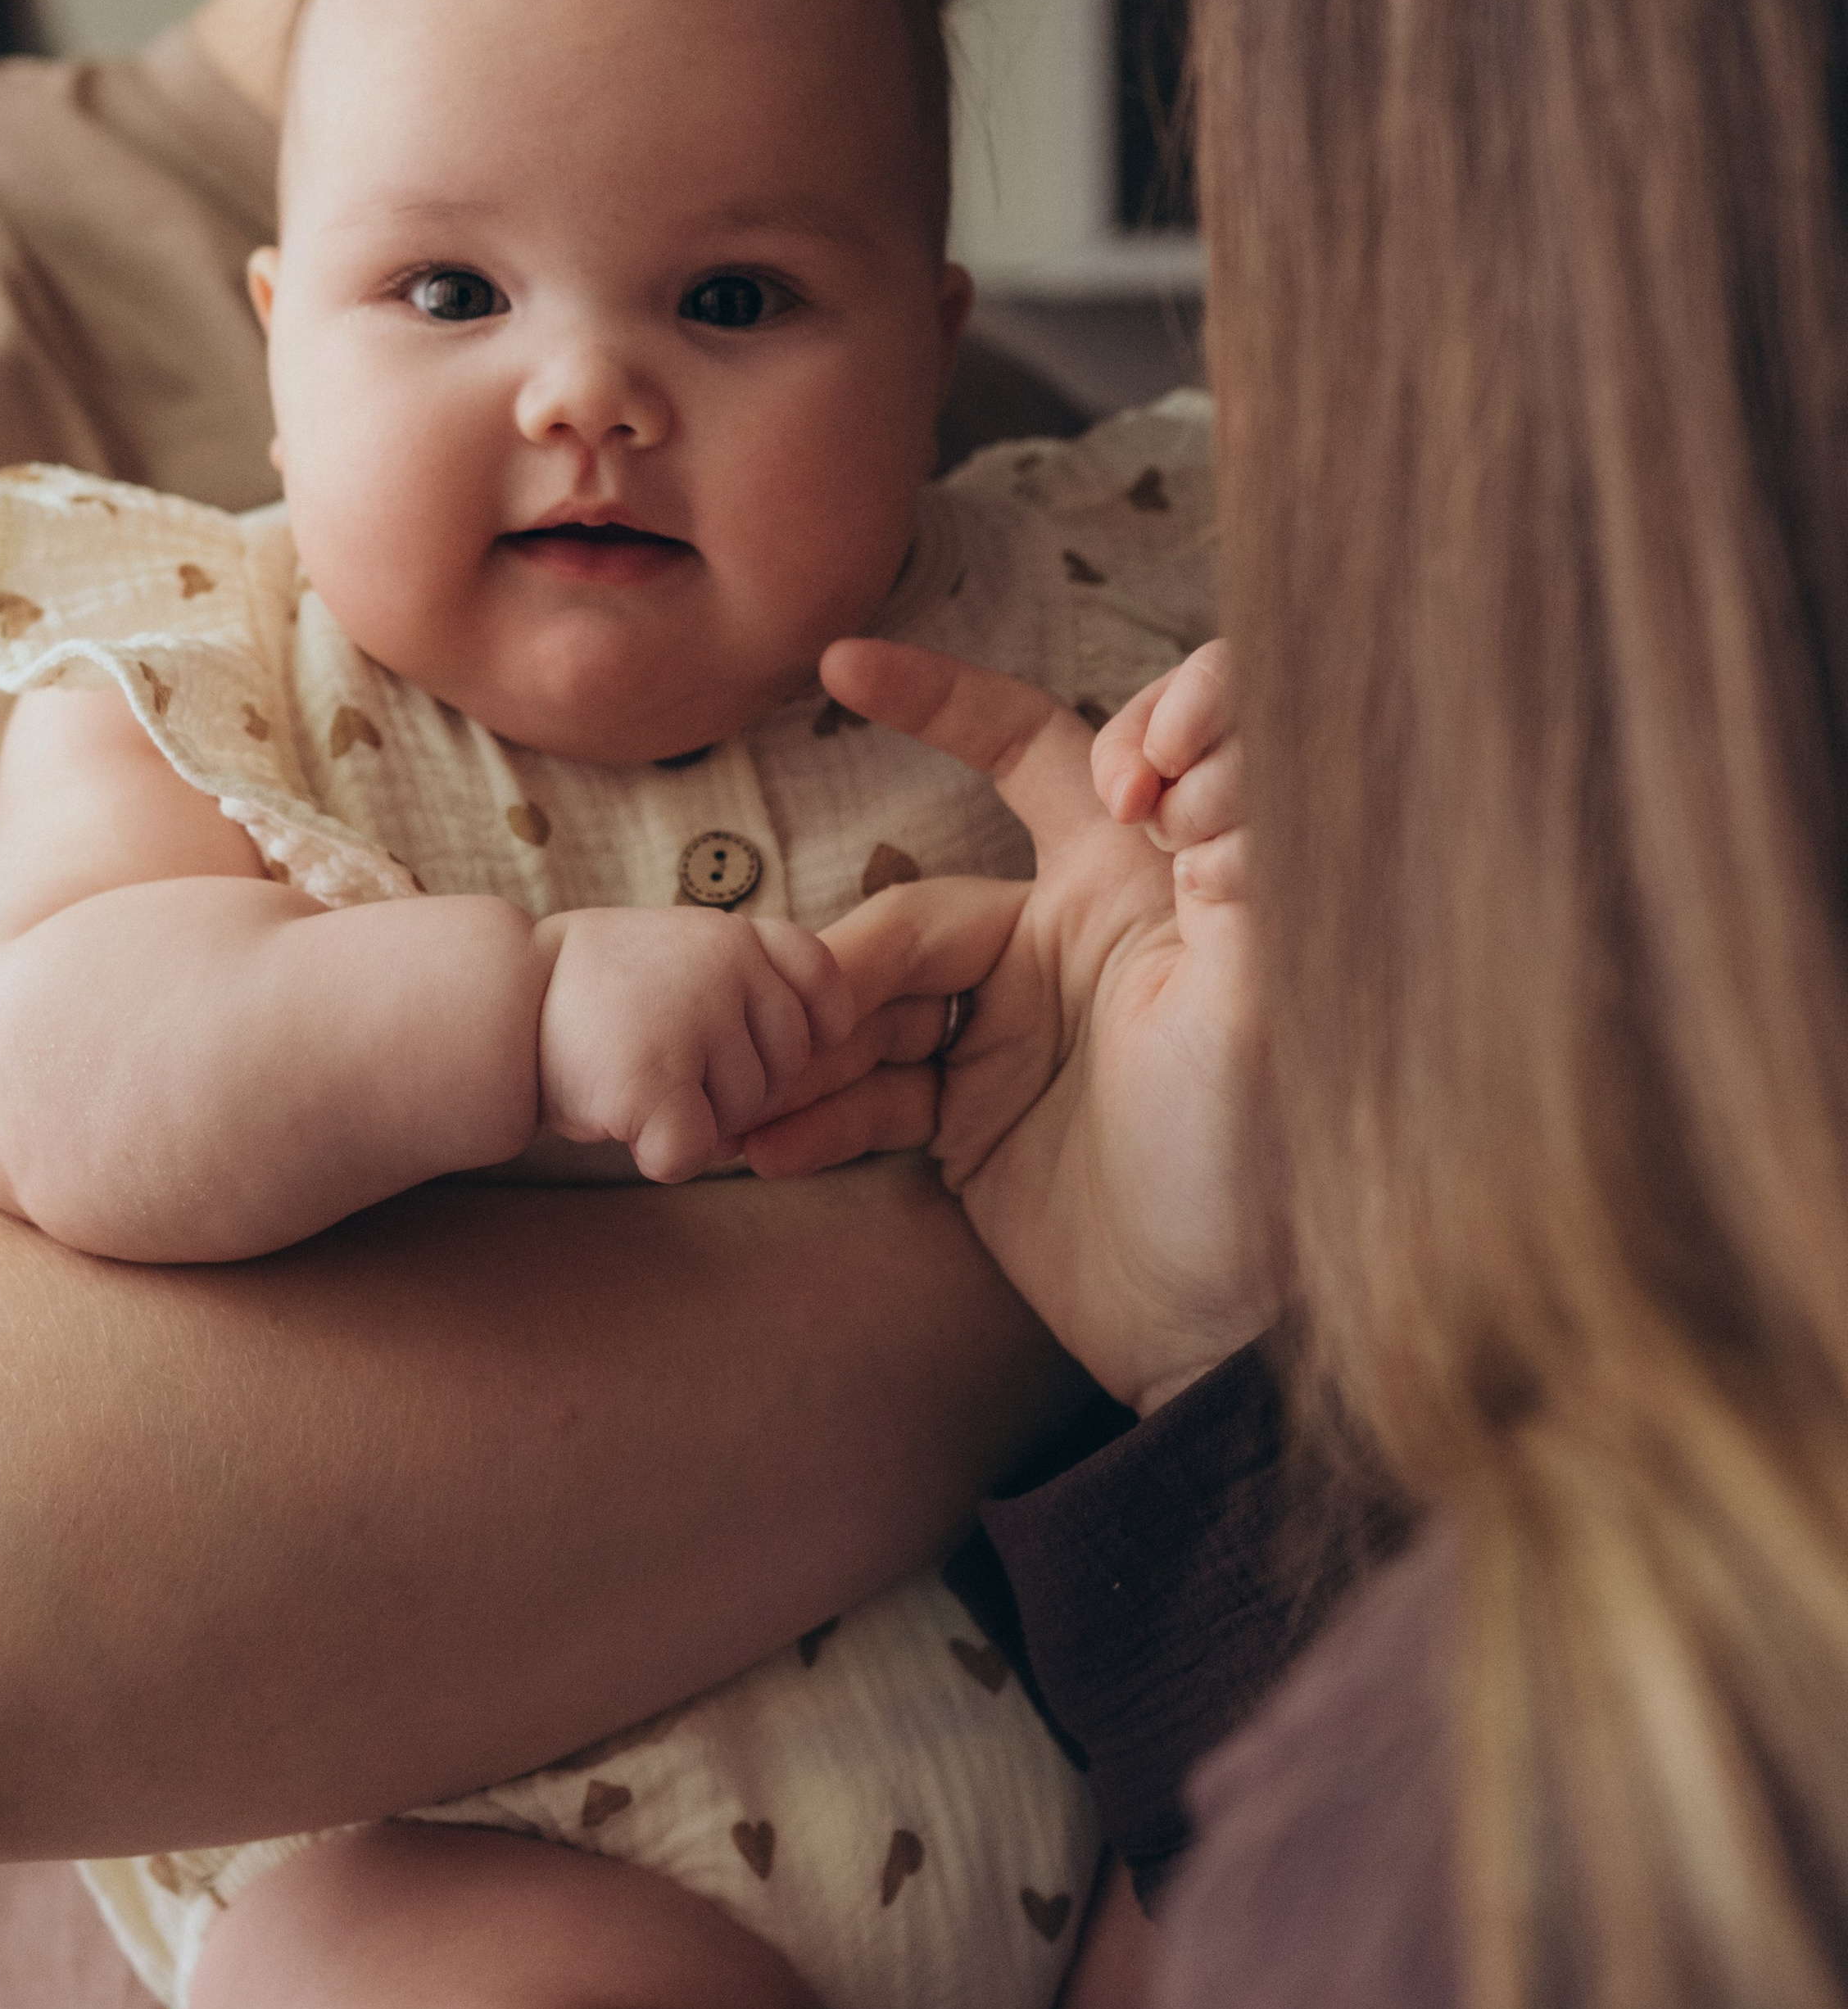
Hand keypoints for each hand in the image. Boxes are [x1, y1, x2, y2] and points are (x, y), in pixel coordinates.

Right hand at [536, 908, 852, 1182]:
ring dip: (696, 1120)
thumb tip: (791, 1077)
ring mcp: (693, 1025)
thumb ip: (738, 985)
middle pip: (787, 1065)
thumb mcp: (676, 950)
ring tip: (633, 1078)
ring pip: (742, 1115)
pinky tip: (624, 1124)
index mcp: (733, 936)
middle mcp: (725, 970)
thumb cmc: (590, 991)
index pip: (822, 980)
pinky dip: (663, 1157)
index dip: (817, 1023)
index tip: (786, 1044)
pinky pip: (693, 1152)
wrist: (498, 999)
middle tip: (668, 1070)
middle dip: (740, 1089)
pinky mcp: (656, 1084)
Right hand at [792, 638, 1278, 1414]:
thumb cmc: (1263, 1164)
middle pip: (922, 910)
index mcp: (1134, 883)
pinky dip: (817, 1118)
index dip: (942, 699)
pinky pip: (873, 1093)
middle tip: (795, 1012)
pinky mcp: (973, 1118)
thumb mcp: (1258, 1004)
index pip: (1032, 746)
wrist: (1221, 1338)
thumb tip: (1194, 756)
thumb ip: (1233, 866)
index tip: (843, 670)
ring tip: (745, 1095)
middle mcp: (1067, 936)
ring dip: (811, 1047)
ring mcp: (1013, 1028)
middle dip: (855, 959)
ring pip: (880, 1003)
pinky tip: (764, 1146)